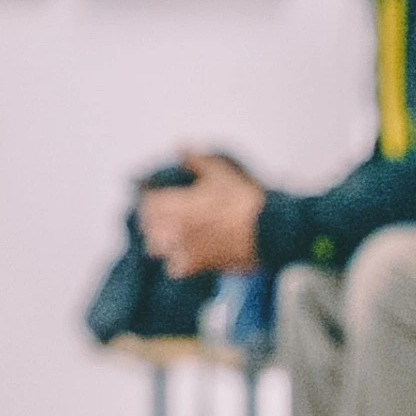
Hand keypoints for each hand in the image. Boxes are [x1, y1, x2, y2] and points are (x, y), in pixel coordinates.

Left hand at [137, 150, 264, 275]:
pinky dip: (175, 264)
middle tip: (159, 214)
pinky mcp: (199, 264)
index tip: (153, 194)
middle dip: (150, 219)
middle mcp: (177, 227)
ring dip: (158, 241)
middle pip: (147, 226)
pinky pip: (174, 269)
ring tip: (166, 237)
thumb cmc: (244, 200)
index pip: (147, 201)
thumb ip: (196, 160)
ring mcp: (186, 247)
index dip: (149, 196)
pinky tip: (182, 257)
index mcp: (179, 203)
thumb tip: (180, 147)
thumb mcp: (222, 172)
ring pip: (155, 248)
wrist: (267, 229)